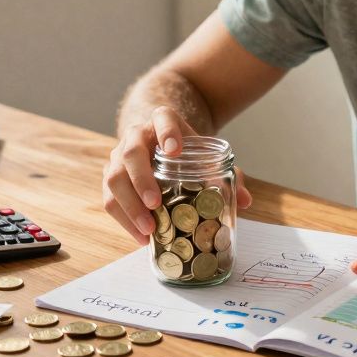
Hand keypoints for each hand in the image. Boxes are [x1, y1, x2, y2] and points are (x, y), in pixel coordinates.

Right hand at [102, 106, 252, 243]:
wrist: (160, 143)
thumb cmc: (186, 151)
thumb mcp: (205, 155)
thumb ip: (226, 174)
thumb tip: (246, 200)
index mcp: (162, 121)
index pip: (163, 118)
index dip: (167, 133)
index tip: (176, 151)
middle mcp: (136, 135)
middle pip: (131, 153)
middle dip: (142, 180)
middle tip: (156, 203)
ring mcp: (118, 155)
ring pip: (113, 178)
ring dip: (130, 206)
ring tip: (149, 229)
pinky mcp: (111, 178)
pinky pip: (109, 199)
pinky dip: (124, 220)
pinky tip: (142, 237)